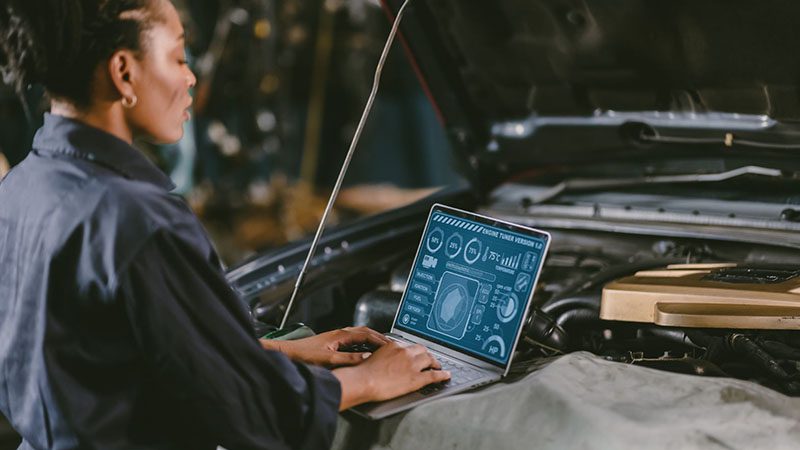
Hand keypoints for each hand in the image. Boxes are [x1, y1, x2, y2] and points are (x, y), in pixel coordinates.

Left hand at [260, 326, 387, 367]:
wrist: (288, 354)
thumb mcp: (329, 359)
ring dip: (370, 339)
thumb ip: (348, 359)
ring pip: (358, 335)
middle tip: (390, 344)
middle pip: (364, 331)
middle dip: (378, 337)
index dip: (379, 339)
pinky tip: (362, 351)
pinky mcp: (331, 342)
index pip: (366, 334)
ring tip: (380, 347)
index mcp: (340, 335)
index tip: (391, 345)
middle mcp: (339, 333)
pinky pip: (352, 340)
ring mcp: (335, 337)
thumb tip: (366, 358)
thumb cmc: (303, 355)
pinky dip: (361, 343)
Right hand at [332, 341, 450, 409]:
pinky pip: (434, 374)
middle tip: (429, 359)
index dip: (415, 351)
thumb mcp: (374, 357)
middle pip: (422, 350)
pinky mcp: (416, 378)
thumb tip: (388, 360)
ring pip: (430, 359)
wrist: (363, 381)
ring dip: (435, 362)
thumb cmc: (363, 372)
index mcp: (394, 346)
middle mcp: (405, 352)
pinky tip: (446, 375)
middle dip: (427, 354)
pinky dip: (442, 374)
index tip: (416, 354)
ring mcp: (412, 364)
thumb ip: (384, 355)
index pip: (409, 346)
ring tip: (438, 366)